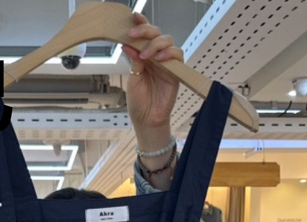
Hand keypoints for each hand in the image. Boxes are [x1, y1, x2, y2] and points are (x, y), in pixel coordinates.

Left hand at [124, 13, 182, 142]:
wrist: (146, 120)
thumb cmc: (139, 102)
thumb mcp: (133, 78)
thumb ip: (134, 61)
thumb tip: (128, 44)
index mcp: (144, 56)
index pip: (144, 36)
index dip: (141, 24)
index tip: (133, 17)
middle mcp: (156, 56)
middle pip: (156, 33)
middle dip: (145, 30)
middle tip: (133, 35)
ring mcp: (167, 63)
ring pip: (167, 40)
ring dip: (155, 43)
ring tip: (145, 55)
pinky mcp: (176, 71)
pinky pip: (177, 55)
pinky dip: (168, 53)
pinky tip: (158, 59)